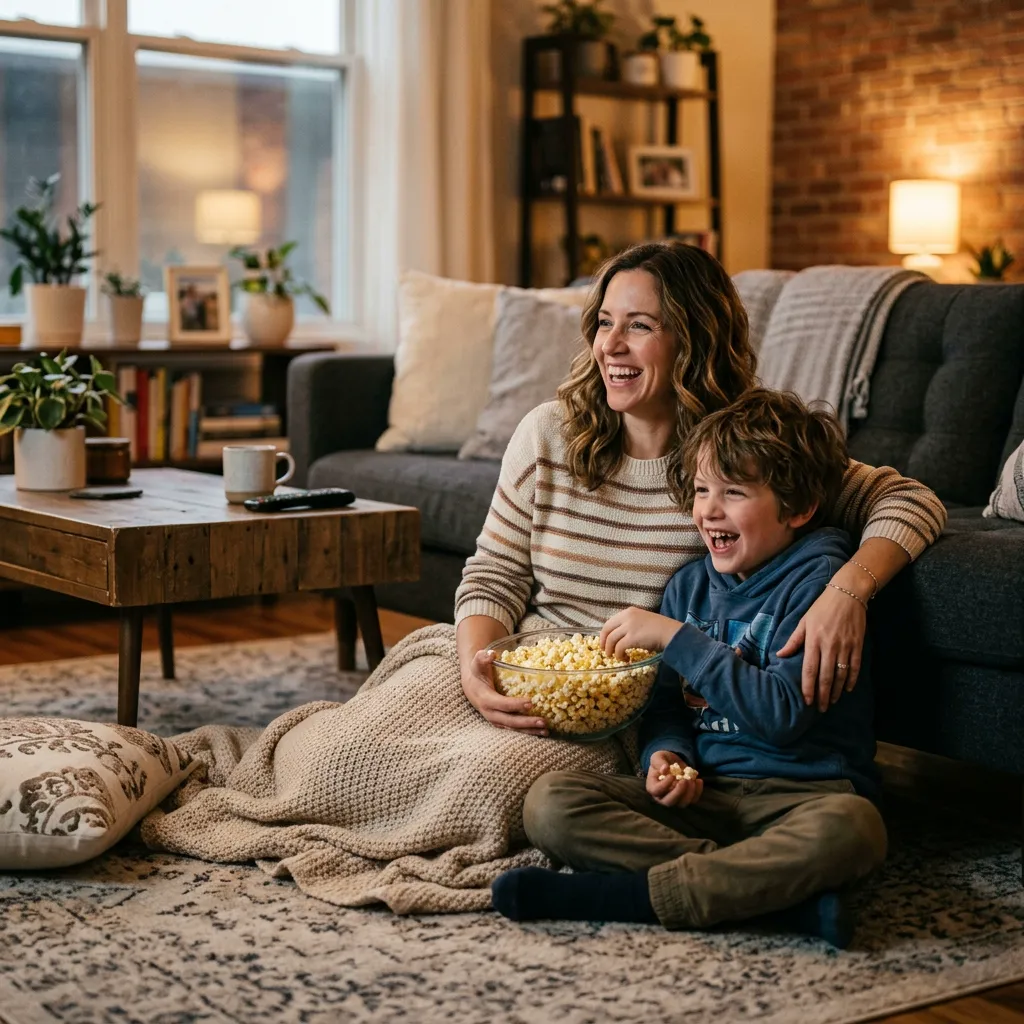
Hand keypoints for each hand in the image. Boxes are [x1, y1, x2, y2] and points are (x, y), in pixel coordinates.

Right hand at [461, 649, 548, 735]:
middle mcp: (490, 713)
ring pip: (513, 728)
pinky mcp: (501, 722)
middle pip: (509, 721)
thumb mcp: (478, 663)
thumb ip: (482, 657)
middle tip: (543, 721)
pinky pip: (515, 729)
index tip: (530, 702)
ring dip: (529, 730)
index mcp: (485, 699)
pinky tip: (542, 732)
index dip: (515, 705)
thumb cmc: (477, 672)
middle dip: (526, 722)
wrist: (471, 686)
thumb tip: (491, 654)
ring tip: (546, 731)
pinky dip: (528, 732)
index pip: (502, 704)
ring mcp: (495, 720)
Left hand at [600, 607, 680, 658]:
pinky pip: (619, 648)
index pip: (610, 622)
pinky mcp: (632, 638)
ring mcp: (628, 627)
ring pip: (611, 640)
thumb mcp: (642, 621)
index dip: (604, 633)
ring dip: (610, 651)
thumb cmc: (660, 628)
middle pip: (607, 630)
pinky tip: (624, 659)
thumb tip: (620, 637)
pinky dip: (619, 655)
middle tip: (605, 651)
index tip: (604, 642)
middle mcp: (627, 617)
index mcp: (629, 612)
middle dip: (603, 642)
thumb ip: (630, 625)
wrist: (670, 632)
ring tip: (615, 657)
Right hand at [646, 750, 702, 807]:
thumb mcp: (658, 757)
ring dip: (689, 792)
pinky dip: (697, 791)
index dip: (664, 785)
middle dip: (678, 792)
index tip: (671, 775)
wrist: (672, 763)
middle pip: (669, 802)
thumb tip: (665, 769)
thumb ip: (659, 762)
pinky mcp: (685, 798)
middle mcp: (662, 797)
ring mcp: (674, 799)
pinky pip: (692, 800)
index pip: (656, 791)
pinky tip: (699, 780)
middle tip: (684, 780)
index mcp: (652, 786)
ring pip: (682, 803)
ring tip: (692, 779)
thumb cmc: (662, 760)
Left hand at [775, 584, 866, 711]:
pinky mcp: (857, 645)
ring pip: (841, 675)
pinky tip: (847, 689)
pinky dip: (851, 680)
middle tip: (820, 709)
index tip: (807, 701)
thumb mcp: (804, 621)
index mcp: (814, 640)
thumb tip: (779, 655)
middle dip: (823, 695)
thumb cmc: (821, 608)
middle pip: (826, 676)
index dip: (808, 687)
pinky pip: (855, 667)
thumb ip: (794, 640)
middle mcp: (830, 646)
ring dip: (836, 691)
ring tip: (832, 702)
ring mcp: (845, 646)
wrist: (848, 594)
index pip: (810, 670)